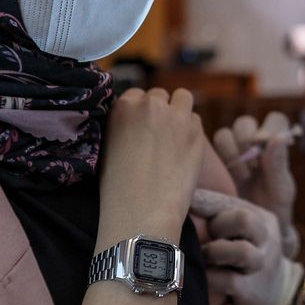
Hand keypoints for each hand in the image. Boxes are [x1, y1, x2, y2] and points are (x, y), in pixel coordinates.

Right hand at [99, 88, 204, 239]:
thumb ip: (122, 125)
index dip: (140, 112)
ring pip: (183, 98)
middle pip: (159, 95)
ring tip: (176, 135)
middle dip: (160, 110)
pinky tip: (185, 149)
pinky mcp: (196, 131)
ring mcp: (176, 116)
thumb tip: (135, 122)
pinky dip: (192, 130)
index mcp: (123, 106)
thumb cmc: (117, 187)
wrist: (142, 209)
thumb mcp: (107, 147)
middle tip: (159, 135)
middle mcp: (150, 104)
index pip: (136, 95)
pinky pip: (196, 120)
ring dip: (180, 111)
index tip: (141, 128)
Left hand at [190, 189, 303, 304]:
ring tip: (205, 257)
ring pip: (240, 251)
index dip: (203, 201)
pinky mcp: (252, 290)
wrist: (279, 291)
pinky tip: (204, 278)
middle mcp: (266, 238)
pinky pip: (227, 280)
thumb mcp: (241, 230)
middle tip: (206, 237)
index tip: (179, 200)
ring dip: (214, 252)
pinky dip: (210, 278)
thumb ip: (217, 214)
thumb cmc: (246, 253)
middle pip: (244, 219)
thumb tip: (179, 199)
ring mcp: (261, 264)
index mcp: (261, 217)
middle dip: (218, 226)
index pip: (229, 202)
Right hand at [212, 112, 299, 257]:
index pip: (275, 120)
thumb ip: (279, 164)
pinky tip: (224, 177)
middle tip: (253, 168)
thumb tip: (278, 138)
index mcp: (274, 144)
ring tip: (242, 176)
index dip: (268, 130)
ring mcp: (231, 151)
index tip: (264, 149)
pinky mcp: (213, 162)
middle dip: (247, 142)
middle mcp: (252, 142)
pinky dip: (216, 159)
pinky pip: (208, 148)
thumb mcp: (281, 190)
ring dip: (232, 152)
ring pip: (224, 134)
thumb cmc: (273, 208)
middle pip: (245, 123)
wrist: (253, 232)